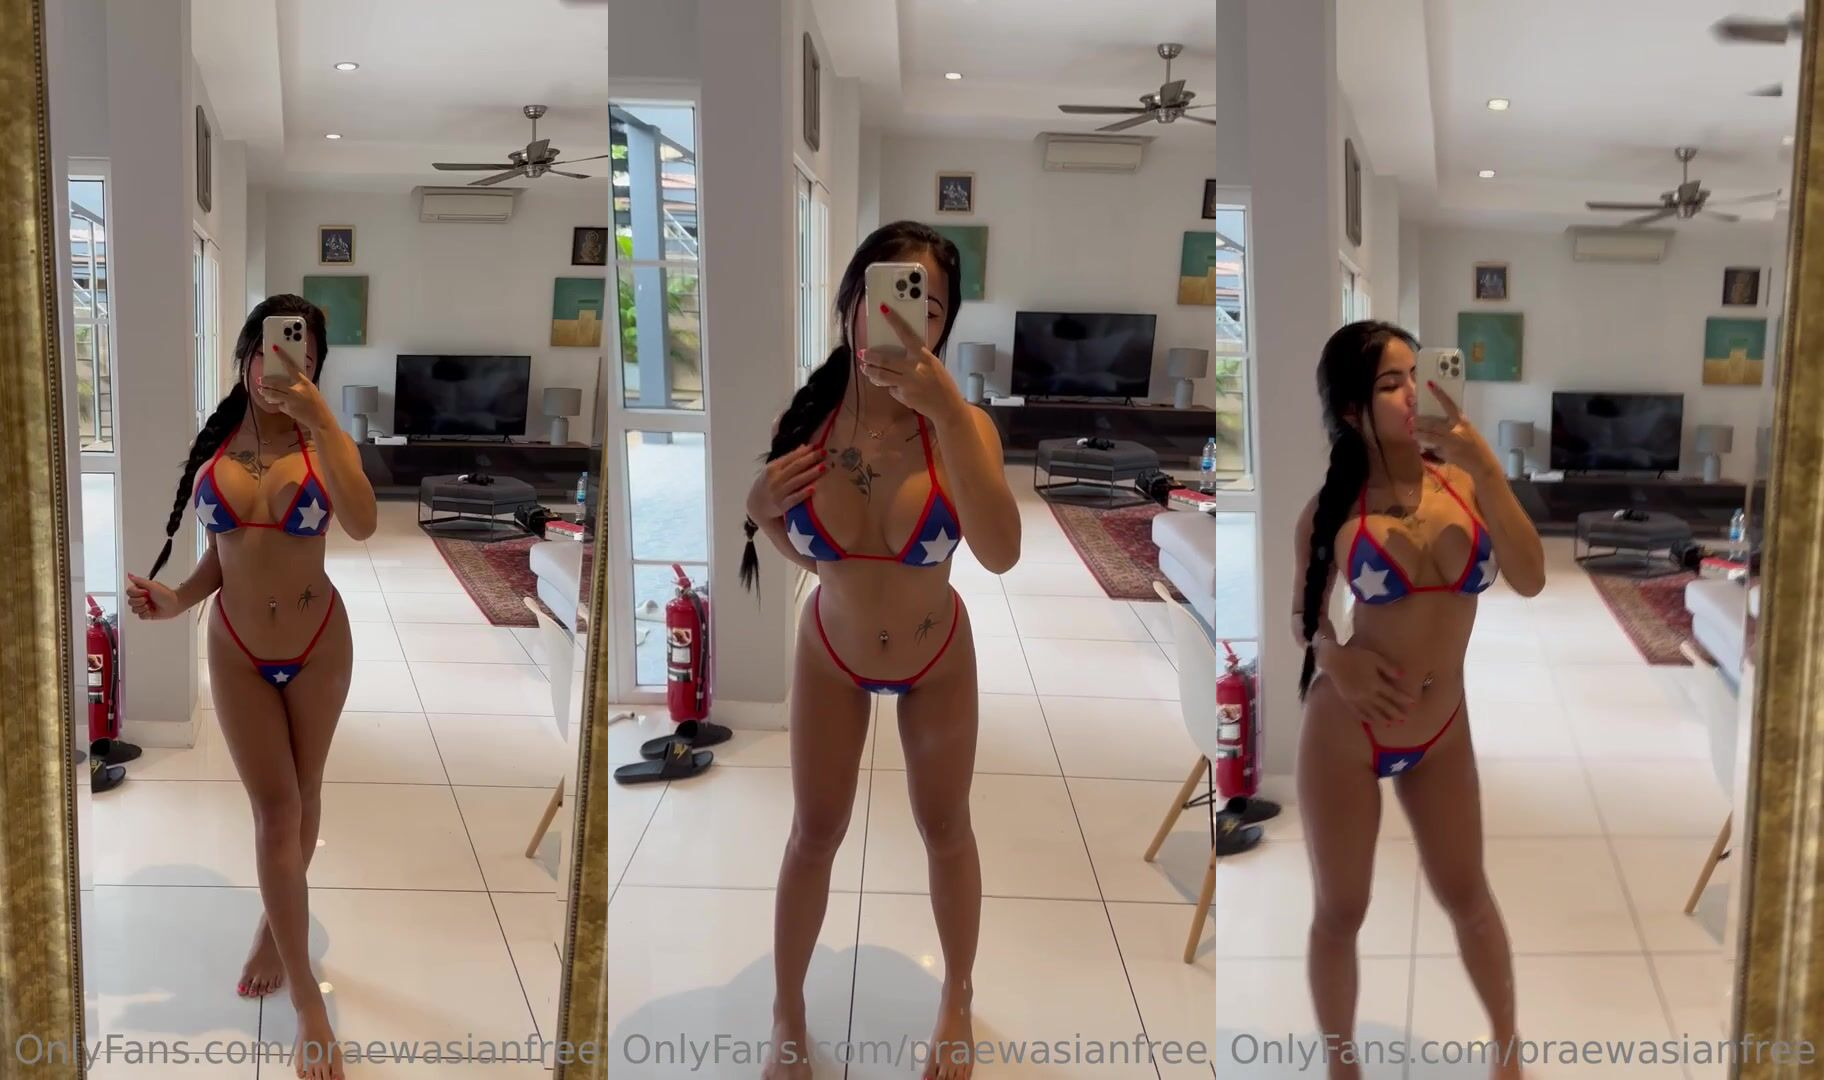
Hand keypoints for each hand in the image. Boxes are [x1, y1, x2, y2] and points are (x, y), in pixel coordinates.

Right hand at [125, 573, 182, 620]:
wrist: (175, 604)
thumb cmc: (166, 594)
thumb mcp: (153, 585)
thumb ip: (140, 581)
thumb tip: (130, 576)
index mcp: (140, 590)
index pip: (129, 592)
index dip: (136, 593)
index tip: (145, 592)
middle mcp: (140, 598)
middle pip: (130, 602)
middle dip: (140, 601)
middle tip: (149, 599)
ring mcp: (143, 606)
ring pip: (134, 610)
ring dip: (143, 607)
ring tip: (151, 605)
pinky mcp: (146, 614)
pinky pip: (140, 616)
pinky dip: (146, 614)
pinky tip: (152, 610)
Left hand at [257, 344, 335, 432]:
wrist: (320, 419)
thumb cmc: (317, 402)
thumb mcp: (310, 389)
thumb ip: (298, 383)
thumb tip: (285, 379)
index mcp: (304, 382)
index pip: (291, 366)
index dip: (282, 357)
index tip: (275, 348)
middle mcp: (296, 389)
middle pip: (275, 382)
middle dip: (266, 381)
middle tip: (261, 380)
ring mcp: (290, 400)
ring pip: (272, 393)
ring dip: (265, 392)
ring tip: (262, 390)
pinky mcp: (287, 409)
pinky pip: (279, 404)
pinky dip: (279, 404)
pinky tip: (282, 405)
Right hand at [746, 444, 826, 520]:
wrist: (756, 505)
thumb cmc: (770, 483)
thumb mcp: (774, 469)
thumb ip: (788, 459)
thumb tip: (803, 446)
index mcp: (773, 467)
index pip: (791, 457)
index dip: (804, 451)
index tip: (817, 446)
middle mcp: (775, 479)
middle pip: (795, 466)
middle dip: (810, 459)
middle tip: (824, 453)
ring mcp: (778, 492)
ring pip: (797, 481)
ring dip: (811, 473)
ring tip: (824, 467)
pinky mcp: (782, 506)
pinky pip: (794, 499)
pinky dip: (803, 494)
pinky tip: (813, 489)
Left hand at [861, 304, 966, 422]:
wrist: (947, 406)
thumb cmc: (940, 382)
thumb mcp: (931, 364)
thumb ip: (916, 358)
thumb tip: (895, 353)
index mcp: (923, 355)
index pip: (906, 333)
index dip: (894, 320)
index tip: (883, 309)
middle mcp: (913, 367)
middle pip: (884, 360)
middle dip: (869, 356)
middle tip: (862, 353)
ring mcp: (907, 383)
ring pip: (880, 375)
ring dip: (870, 371)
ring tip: (865, 368)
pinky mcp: (903, 396)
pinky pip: (891, 388)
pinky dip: (890, 387)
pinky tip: (896, 388)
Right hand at [1321, 640, 1415, 725]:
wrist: (1334, 660)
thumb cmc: (1356, 656)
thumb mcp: (1375, 658)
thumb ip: (1389, 667)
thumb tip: (1402, 675)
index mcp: (1375, 683)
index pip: (1393, 694)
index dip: (1403, 699)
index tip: (1413, 703)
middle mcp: (1367, 694)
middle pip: (1384, 706)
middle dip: (1396, 713)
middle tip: (1405, 720)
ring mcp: (1357, 699)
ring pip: (1372, 712)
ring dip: (1383, 719)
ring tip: (1391, 724)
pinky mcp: (1348, 700)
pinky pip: (1359, 713)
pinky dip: (1367, 719)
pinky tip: (1372, 722)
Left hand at [1414, 381, 1498, 476]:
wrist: (1482, 462)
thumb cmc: (1474, 445)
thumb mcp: (1466, 430)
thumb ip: (1452, 425)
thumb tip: (1433, 421)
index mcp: (1462, 420)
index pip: (1449, 404)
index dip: (1439, 394)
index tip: (1429, 384)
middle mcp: (1455, 429)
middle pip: (1432, 422)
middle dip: (1419, 421)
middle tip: (1411, 419)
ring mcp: (1450, 441)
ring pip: (1428, 435)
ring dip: (1418, 434)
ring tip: (1412, 432)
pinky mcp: (1446, 452)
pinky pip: (1433, 448)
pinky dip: (1427, 448)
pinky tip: (1424, 450)